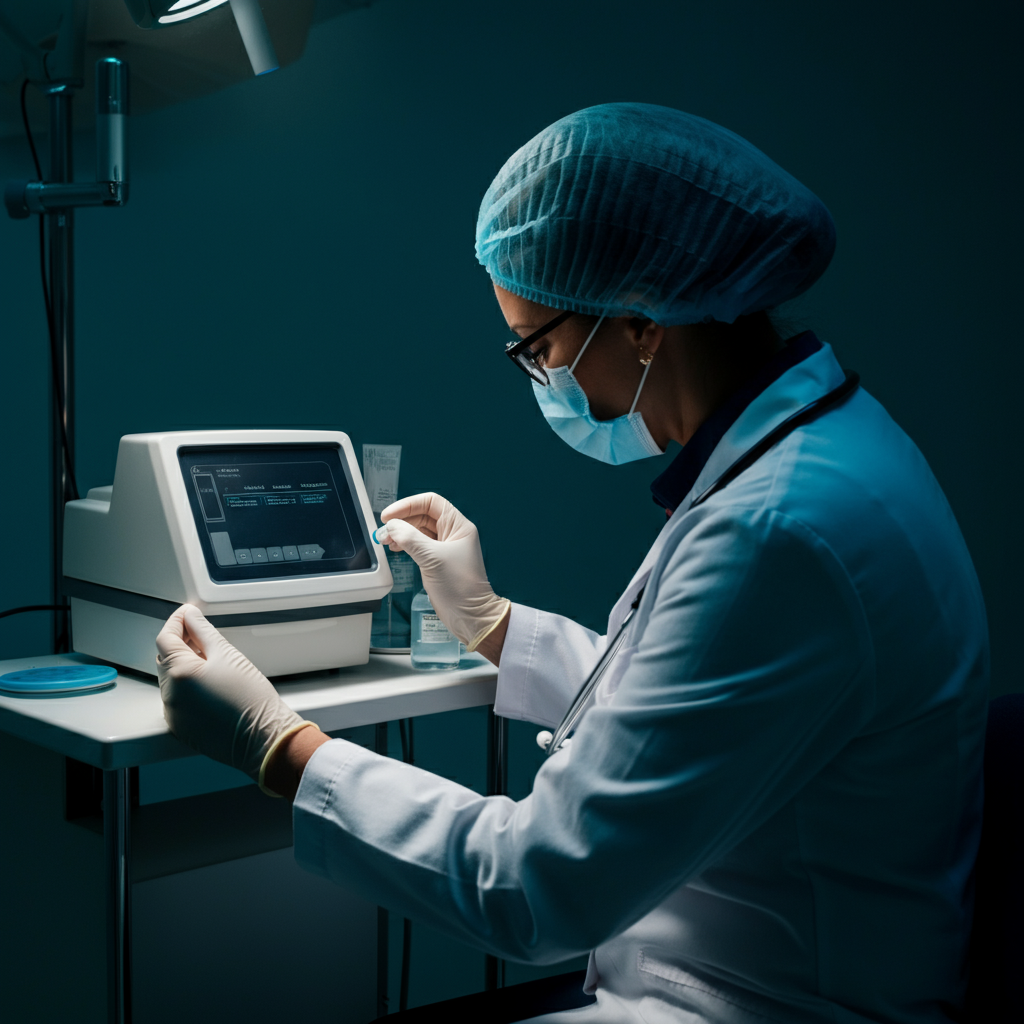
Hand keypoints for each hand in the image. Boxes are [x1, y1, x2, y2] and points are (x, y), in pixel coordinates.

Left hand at [156, 604, 312, 786]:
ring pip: (171, 679)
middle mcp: (170, 695)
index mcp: (180, 673)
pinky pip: (177, 699)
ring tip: (211, 661)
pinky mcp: (181, 727)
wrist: (263, 738)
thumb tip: (191, 618)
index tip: (187, 614)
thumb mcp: (229, 655)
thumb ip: (204, 632)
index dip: (176, 622)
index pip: (165, 638)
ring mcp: (173, 713)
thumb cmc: (252, 700)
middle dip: (180, 643)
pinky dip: (187, 687)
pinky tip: (210, 684)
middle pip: (165, 658)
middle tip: (200, 633)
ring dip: (184, 665)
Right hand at [378, 492, 509, 651]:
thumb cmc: (460, 587)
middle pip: (422, 516)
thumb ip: (410, 539)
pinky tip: (395, 548)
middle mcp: (453, 534)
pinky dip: (405, 544)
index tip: (389, 515)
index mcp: (459, 526)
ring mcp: (445, 548)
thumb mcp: (432, 558)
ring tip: (385, 540)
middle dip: (401, 520)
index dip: (408, 505)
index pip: (431, 503)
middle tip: (384, 531)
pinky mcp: (438, 561)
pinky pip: (418, 545)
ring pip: (418, 531)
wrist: (470, 615)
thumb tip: (391, 526)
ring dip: (401, 533)